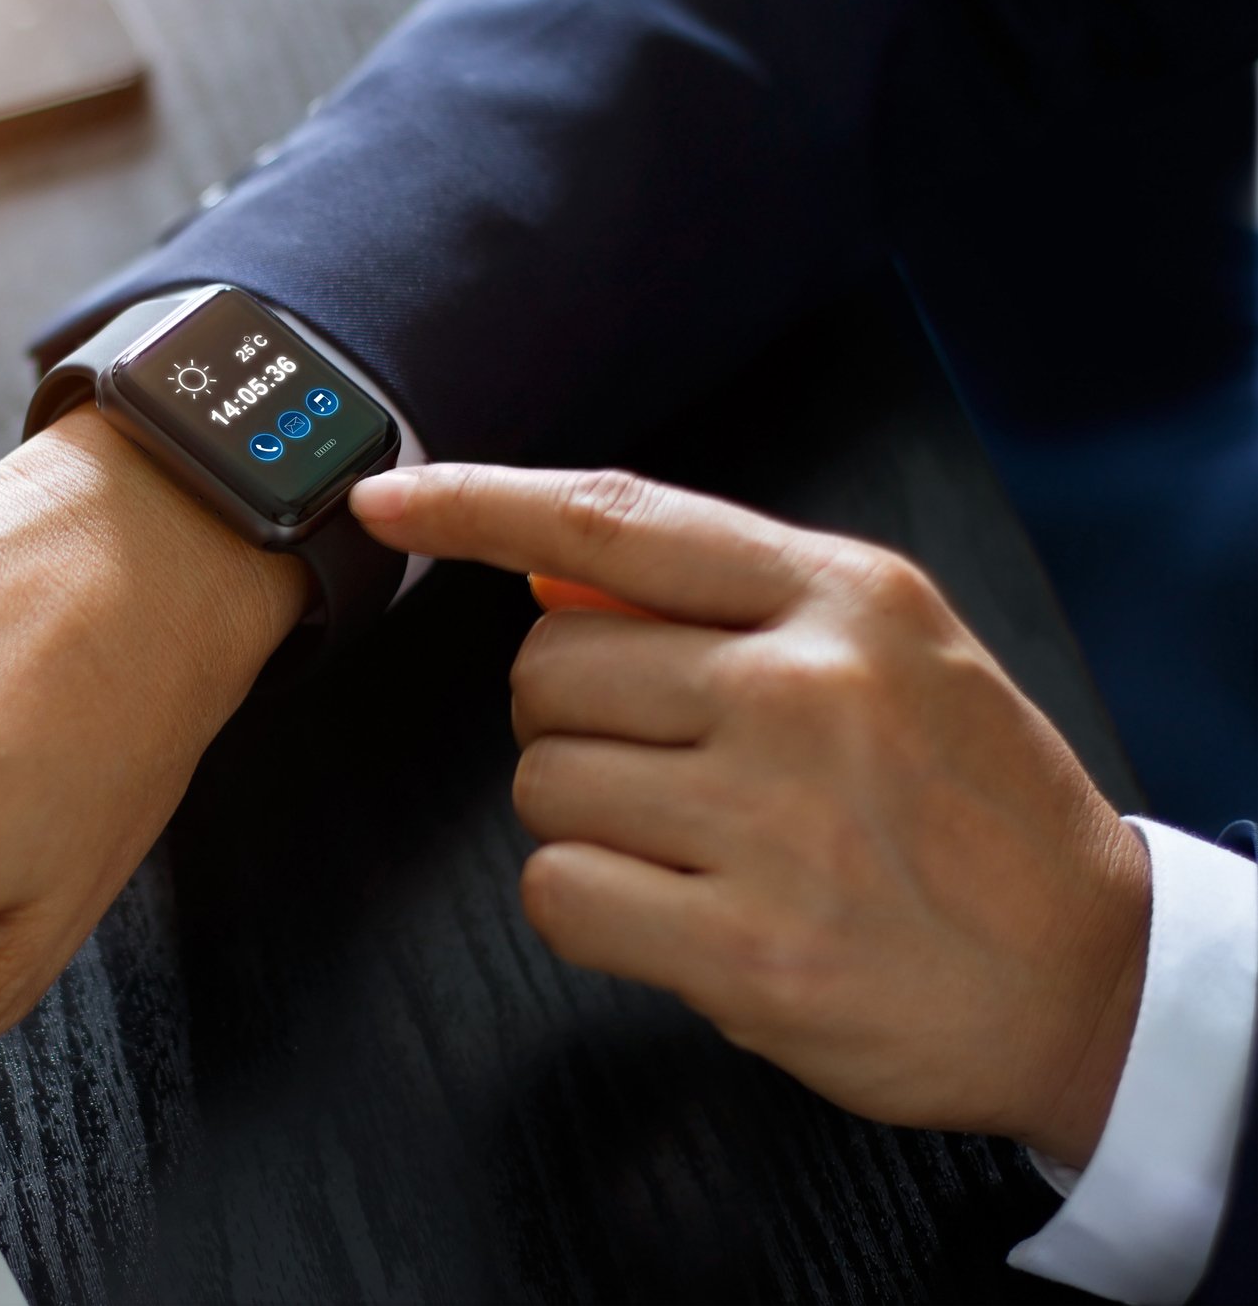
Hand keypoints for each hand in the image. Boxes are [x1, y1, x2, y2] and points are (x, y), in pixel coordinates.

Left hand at [350, 465, 1149, 1165]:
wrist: (1087, 977)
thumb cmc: (973, 807)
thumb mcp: (889, 653)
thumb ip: (723, 605)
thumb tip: (543, 577)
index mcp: (843, 598)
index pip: (613, 522)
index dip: (479, 504)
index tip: (386, 496)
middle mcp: (803, 691)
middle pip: (547, 673)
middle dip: (574, 722)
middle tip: (668, 766)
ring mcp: (774, 822)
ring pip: (543, 785)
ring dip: (590, 820)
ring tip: (702, 847)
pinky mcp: (745, 949)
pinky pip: (559, 894)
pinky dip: (592, 906)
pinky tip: (682, 913)